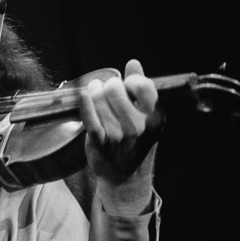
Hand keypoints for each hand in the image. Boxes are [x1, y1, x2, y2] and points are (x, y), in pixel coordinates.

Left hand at [78, 59, 161, 185]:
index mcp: (155, 117)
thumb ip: (142, 89)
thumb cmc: (136, 143)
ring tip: (95, 96)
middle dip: (108, 85)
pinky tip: (84, 95)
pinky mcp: (100, 142)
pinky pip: (88, 116)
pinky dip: (84, 102)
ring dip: (94, 93)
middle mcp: (139, 127)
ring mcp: (119, 136)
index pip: (142, 85)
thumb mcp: (147, 118)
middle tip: (107, 91)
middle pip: (115, 88)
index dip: (130, 81)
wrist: (126, 177)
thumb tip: (133, 63)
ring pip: (98, 99)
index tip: (126, 86)